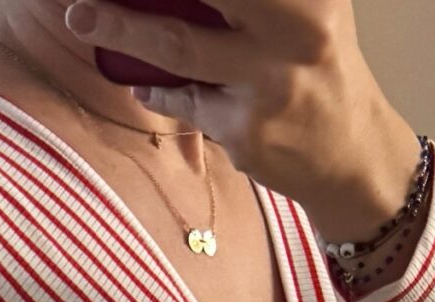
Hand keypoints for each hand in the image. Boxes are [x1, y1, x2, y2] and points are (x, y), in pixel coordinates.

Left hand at [47, 0, 422, 241]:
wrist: (351, 154)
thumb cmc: (316, 66)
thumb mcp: (304, 11)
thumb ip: (251, 0)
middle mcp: (297, 29)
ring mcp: (269, 83)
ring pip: (178, 46)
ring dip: (122, 29)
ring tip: (83, 16)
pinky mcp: (246, 131)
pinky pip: (185, 101)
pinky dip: (158, 90)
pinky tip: (144, 84)